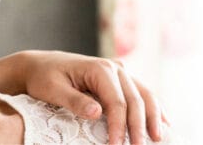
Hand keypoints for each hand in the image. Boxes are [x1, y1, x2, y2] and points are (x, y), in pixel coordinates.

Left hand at [0, 50, 166, 143]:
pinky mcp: (120, 78)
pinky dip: (153, 107)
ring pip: (144, 94)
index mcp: (99, 69)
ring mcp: (120, 71)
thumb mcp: (52, 89)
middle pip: (135, 100)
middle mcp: (115, 67)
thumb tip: (97, 113)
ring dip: (153, 116)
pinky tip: (162, 122)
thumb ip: (74, 100)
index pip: (117, 102)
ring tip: (158, 137)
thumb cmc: (43, 77)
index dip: (119, 126)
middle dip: (138, 126)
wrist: (40, 65)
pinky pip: (141, 92)